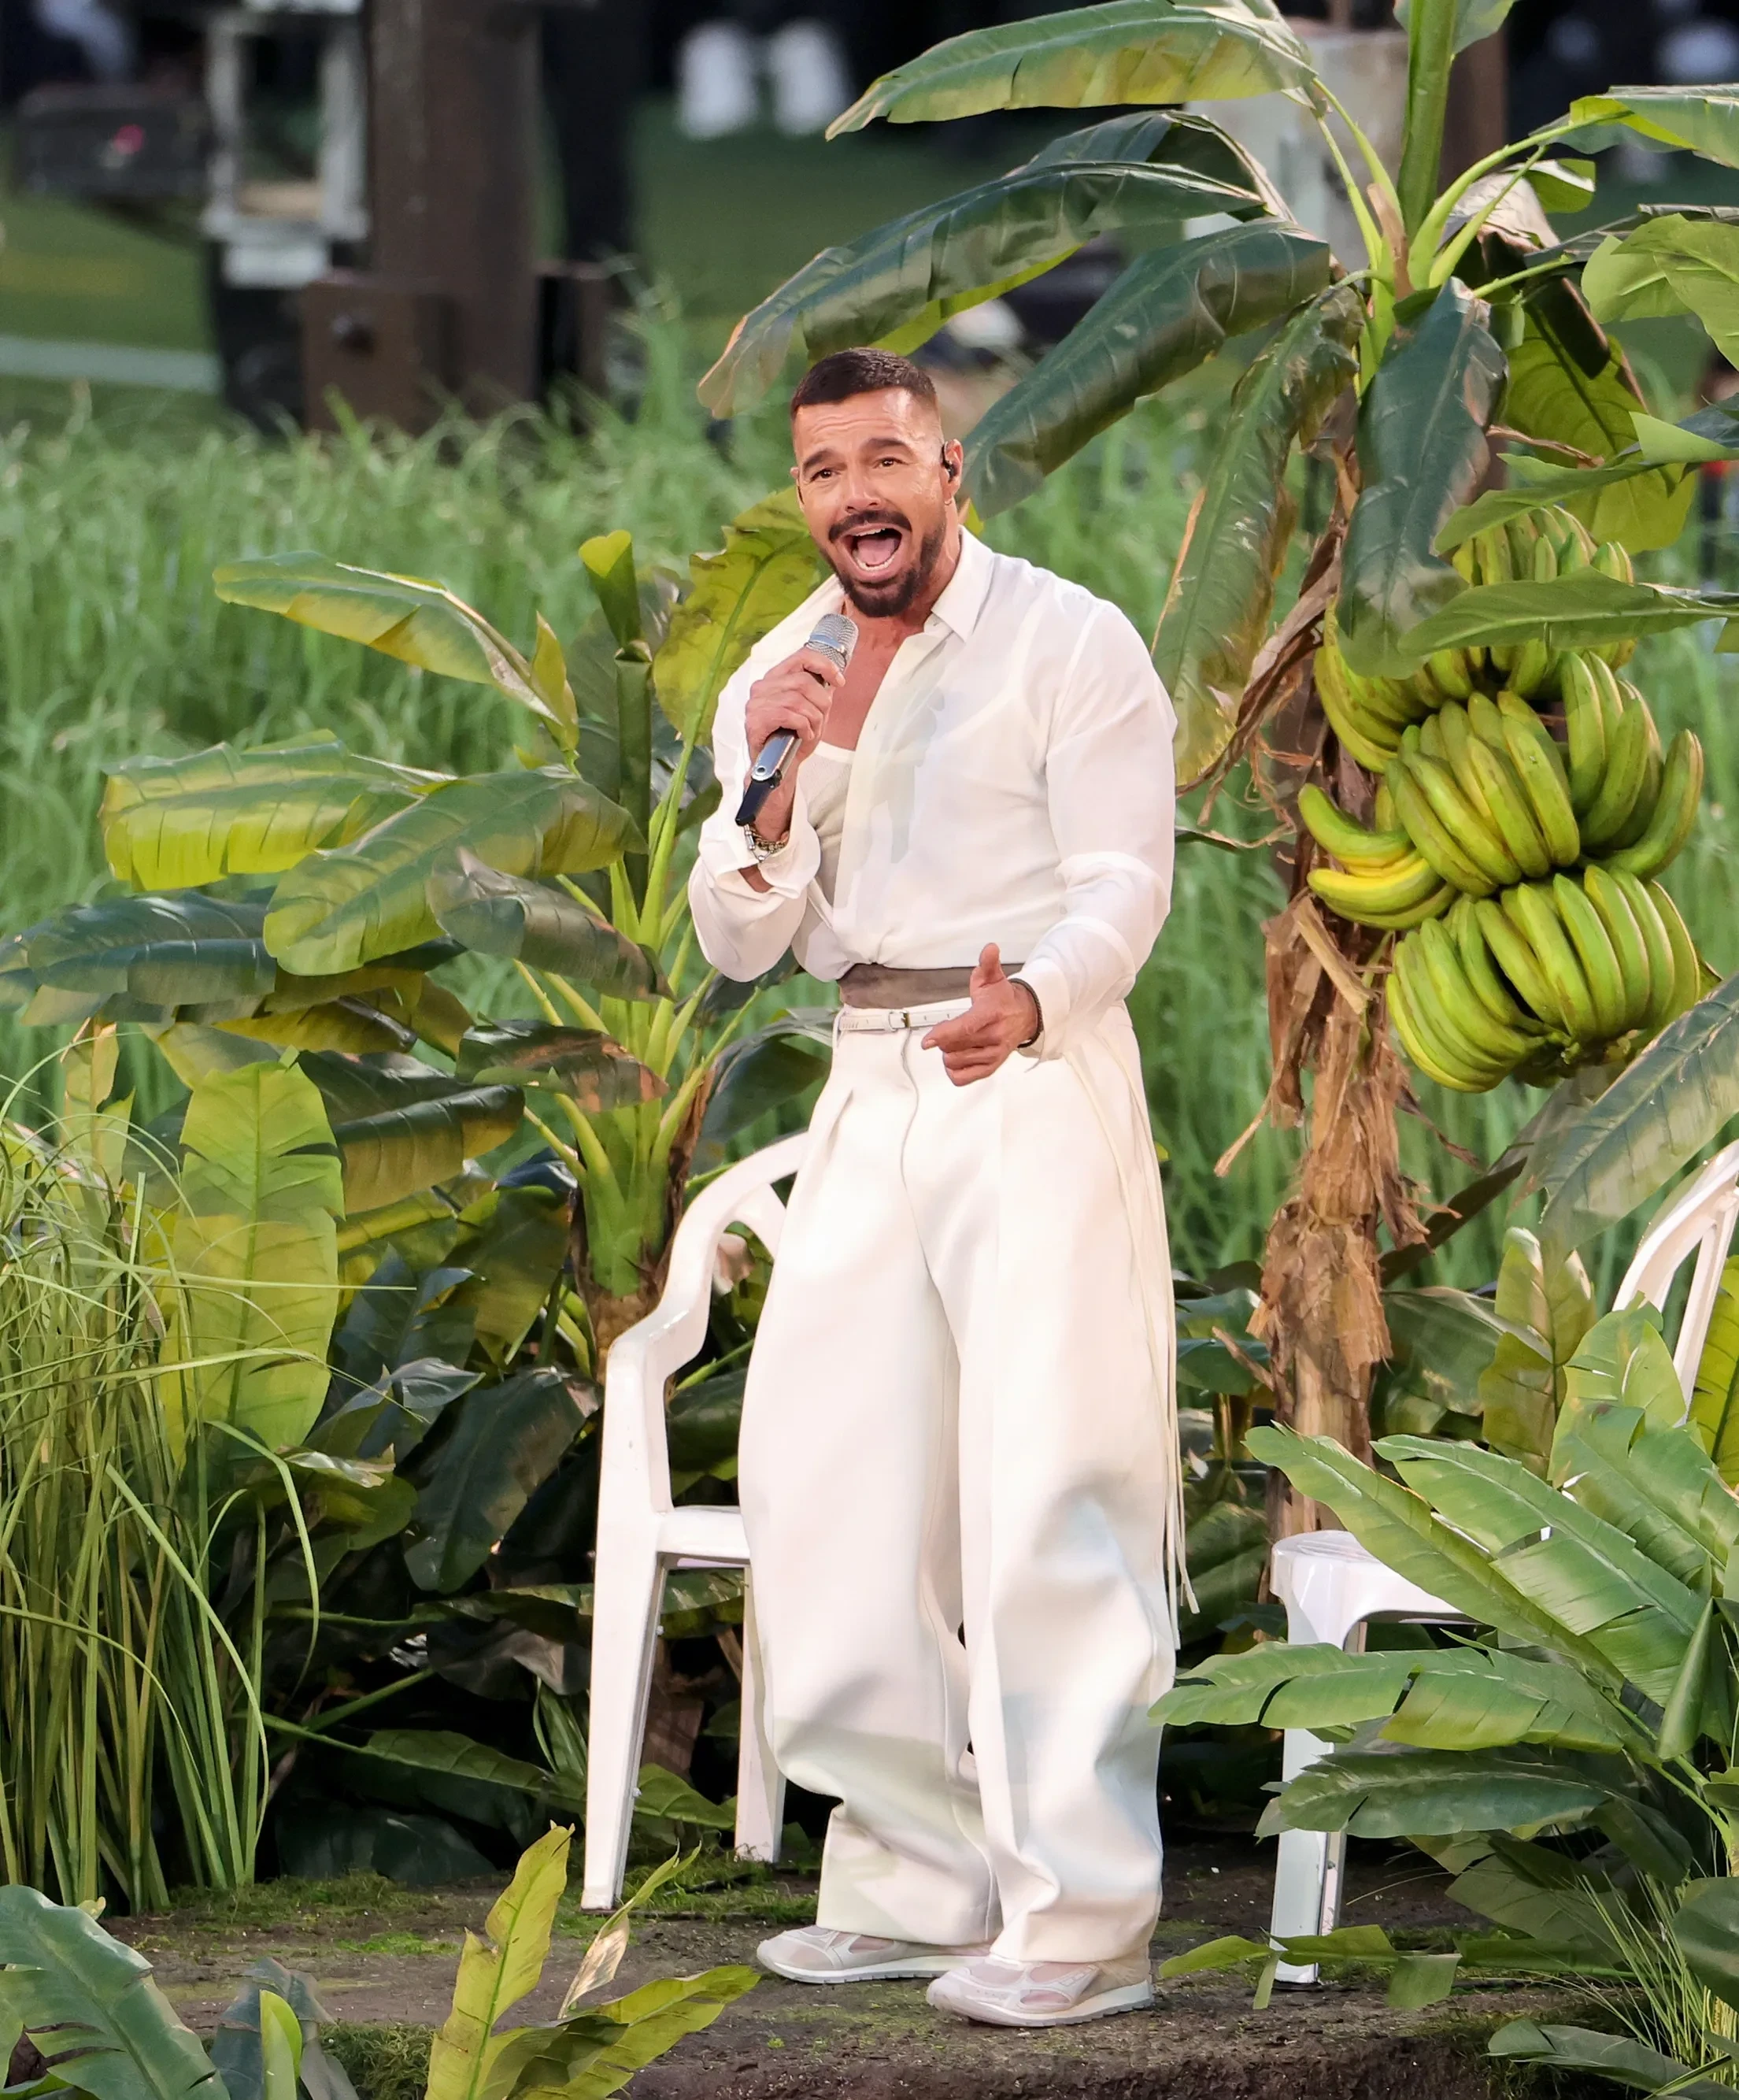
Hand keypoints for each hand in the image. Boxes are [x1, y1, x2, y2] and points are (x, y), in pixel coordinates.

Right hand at [741, 644, 846, 845]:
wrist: (778, 767)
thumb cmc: (793, 738)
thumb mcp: (812, 711)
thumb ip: (819, 692)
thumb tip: (835, 677)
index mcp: (775, 678)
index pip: (802, 657)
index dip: (825, 665)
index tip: (840, 682)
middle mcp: (762, 687)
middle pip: (803, 681)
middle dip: (821, 702)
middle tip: (821, 718)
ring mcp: (756, 704)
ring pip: (797, 699)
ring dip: (813, 718)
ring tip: (811, 730)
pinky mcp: (754, 721)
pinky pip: (789, 715)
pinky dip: (803, 726)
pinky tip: (803, 735)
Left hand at [922, 945, 1040, 1085]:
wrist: (1025, 1016)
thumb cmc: (1004, 1000)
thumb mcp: (993, 977)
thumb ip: (987, 963)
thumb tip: (989, 949)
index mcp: (992, 1015)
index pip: (966, 1028)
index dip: (943, 1035)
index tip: (927, 1041)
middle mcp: (994, 1038)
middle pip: (954, 1046)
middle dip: (944, 1037)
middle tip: (951, 1026)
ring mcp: (992, 1056)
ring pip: (954, 1062)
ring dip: (948, 1051)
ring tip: (957, 1039)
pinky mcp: (990, 1068)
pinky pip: (962, 1077)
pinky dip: (954, 1069)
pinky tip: (958, 1055)